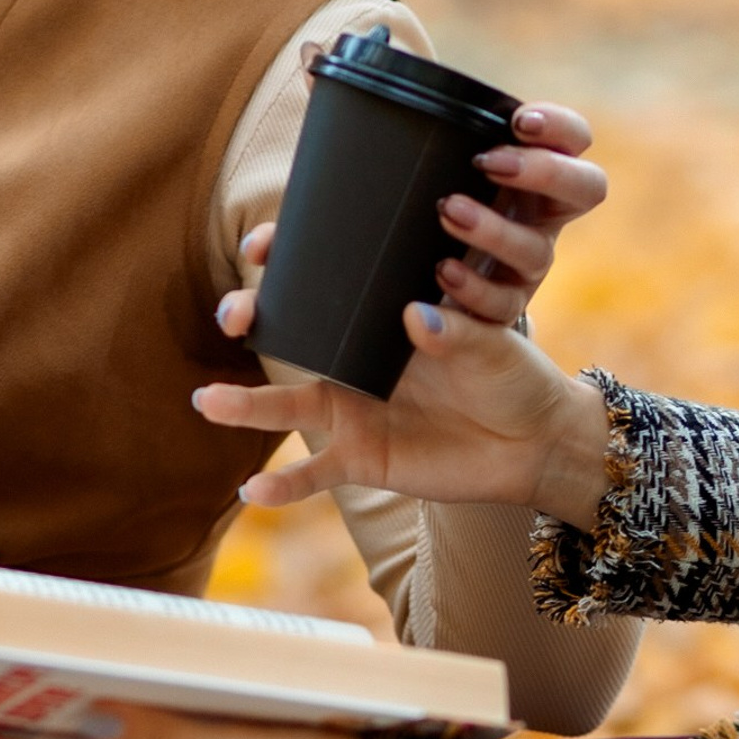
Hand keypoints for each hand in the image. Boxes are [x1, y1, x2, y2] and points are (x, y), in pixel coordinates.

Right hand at [197, 305, 610, 524]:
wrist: (533, 444)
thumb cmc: (513, 379)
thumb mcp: (494, 345)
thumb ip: (458, 332)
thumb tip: (417, 316)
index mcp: (382, 318)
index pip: (329, 287)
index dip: (290, 265)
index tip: (259, 248)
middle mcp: (356, 362)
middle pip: (294, 341)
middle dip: (256, 324)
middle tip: (230, 316)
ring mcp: (354, 411)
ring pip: (288, 406)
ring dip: (246, 405)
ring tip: (206, 401)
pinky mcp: (362, 458)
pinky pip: (314, 473)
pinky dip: (283, 484)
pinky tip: (252, 490)